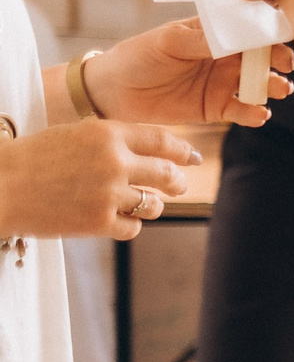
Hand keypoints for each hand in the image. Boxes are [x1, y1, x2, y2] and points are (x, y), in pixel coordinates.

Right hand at [0, 120, 196, 241]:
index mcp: (108, 134)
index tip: (192, 157)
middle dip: (177, 182)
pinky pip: (132, 227)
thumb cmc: (33, 158)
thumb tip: (151, 150)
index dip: (182, 150)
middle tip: (180, 185)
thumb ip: (112, 140)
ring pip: (153, 204)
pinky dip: (130, 225)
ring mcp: (107, 194)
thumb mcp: (75, 135)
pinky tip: (120, 220)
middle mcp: (114, 162)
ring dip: (153, 205)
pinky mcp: (97, 222)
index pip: (162, 140)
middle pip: (166, 174)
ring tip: (145, 204)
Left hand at [83, 19, 293, 125]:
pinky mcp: (215, 108)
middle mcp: (225, 57)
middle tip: (286, 66)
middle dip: (279, 60)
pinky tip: (259, 114)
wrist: (112, 92)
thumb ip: (204, 40)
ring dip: (273, 86)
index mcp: (216, 33)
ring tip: (279, 90)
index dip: (272, 30)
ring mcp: (222, 83)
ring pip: (258, 84)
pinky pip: (242, 110)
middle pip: (262, 57)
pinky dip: (255, 113)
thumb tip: (237, 35)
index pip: (251, 28)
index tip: (288, 34)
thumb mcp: (170, 41)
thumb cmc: (138, 56)